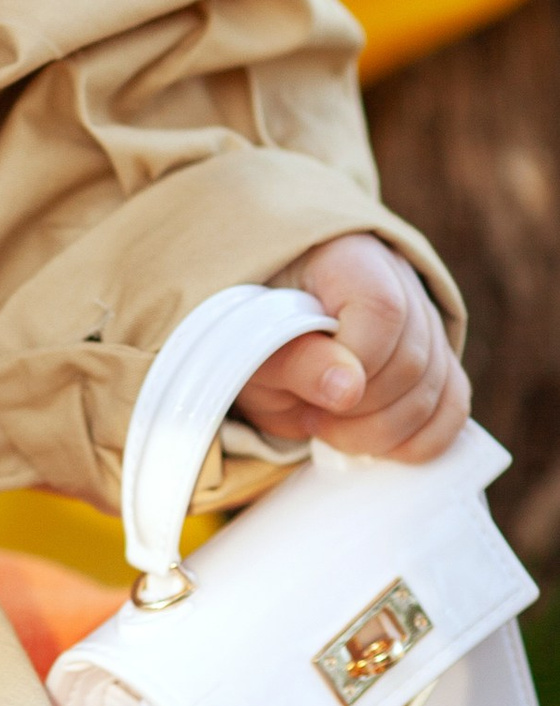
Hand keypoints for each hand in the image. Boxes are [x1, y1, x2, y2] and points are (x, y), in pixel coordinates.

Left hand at [234, 233, 469, 463]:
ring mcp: (425, 323)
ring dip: (383, 432)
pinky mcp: (437, 363)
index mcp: (347, 258)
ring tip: (330, 429)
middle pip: (414, 359)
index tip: (314, 393)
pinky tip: (374, 447)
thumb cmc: (254, 334)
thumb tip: (348, 390)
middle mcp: (400, 282)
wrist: (263, 336)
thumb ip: (295, 361)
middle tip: (312, 418)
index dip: (355, 364)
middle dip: (362, 410)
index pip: (382, 310)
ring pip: (439, 388)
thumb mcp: (252, 346)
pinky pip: (453, 409)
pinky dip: (418, 442)